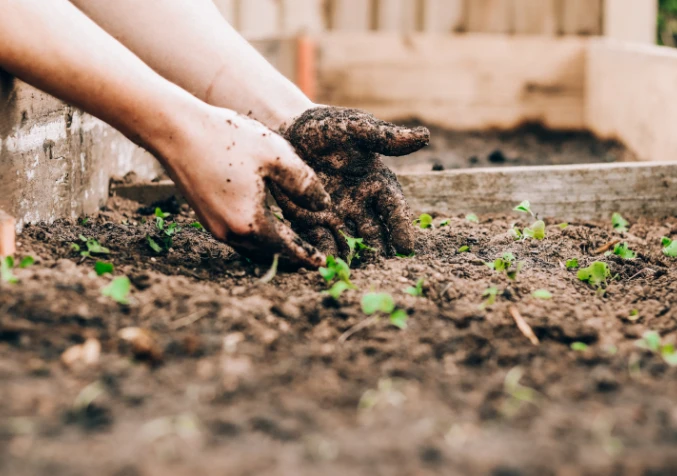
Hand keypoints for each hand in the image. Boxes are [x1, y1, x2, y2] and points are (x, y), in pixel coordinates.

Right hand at [160, 105, 329, 267]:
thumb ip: (304, 184)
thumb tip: (323, 206)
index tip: (322, 264)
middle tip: (312, 256)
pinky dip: (257, 236)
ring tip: (293, 243)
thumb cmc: (227, 138)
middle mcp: (230, 233)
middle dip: (291, 255)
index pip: (287, 248)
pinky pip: (238, 236)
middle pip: (269, 253)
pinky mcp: (205, 217)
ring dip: (273, 247)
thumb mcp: (276, 155)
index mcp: (251, 223)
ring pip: (252, 247)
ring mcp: (214, 227)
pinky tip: (267, 224)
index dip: (307, 256)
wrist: (176, 130)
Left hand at [271, 106, 429, 257]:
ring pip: (349, 243)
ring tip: (355, 275)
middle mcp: (361, 205)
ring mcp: (336, 216)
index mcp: (377, 184)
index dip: (401, 228)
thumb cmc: (328, 127)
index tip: (406, 248)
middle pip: (375, 234)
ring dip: (353, 259)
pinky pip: (320, 241)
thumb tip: (424, 136)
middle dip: (379, 253)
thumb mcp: (355, 128)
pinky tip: (325, 266)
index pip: (394, 210)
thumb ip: (385, 137)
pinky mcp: (311, 222)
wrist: (288, 130)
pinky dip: (324, 254)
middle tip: (382, 270)